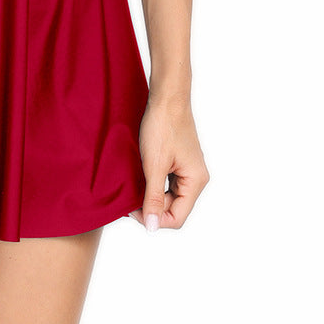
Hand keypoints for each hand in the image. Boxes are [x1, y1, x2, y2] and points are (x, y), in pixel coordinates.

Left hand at [128, 89, 208, 230]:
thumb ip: (154, 197)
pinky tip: (138, 176)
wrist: (166, 96)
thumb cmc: (162, 126)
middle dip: (151, 206)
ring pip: (169, 195)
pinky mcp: (178, 160)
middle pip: (173, 207)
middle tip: (127, 198)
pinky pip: (166, 181)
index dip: (154, 219)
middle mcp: (195, 178)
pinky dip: (152, 182)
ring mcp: (187, 168)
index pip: (177, 218)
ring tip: (131, 186)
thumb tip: (152, 227)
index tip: (132, 210)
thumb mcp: (154, 165)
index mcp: (196, 181)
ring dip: (150, 194)